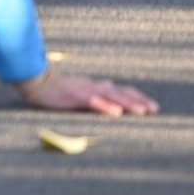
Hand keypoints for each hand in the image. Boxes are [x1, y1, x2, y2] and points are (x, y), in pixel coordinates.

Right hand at [15, 69, 158, 116]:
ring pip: (111, 96)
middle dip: (139, 101)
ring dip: (128, 103)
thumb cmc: (59, 91)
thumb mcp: (82, 93)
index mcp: (98, 86)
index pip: (123, 91)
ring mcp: (86, 91)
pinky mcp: (76, 96)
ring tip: (142, 112)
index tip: (154, 107)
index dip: (138, 97)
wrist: (38, 82)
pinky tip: (116, 112)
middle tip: (155, 110)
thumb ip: (97, 97)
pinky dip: (106, 106)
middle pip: (122, 93)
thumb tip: (114, 106)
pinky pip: (93, 101)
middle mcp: (95, 86)